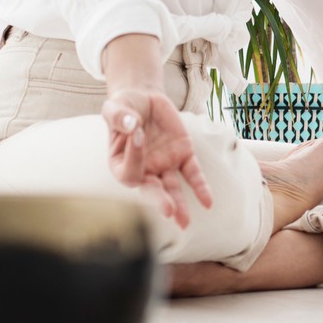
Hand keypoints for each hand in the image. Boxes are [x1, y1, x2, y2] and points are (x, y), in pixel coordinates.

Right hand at [102, 88, 214, 228]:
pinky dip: (201, 187)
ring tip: (184, 222)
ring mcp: (164, 165)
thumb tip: (131, 124)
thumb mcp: (114, 107)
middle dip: (160, 200)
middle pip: (151, 189)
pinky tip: (208, 203)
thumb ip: (118, 117)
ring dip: (179, 204)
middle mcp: (144, 169)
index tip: (136, 132)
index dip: (134, 154)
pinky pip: (193, 174)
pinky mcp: (183, 156)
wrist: (144, 99)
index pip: (129, 169)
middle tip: (168, 211)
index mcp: (121, 163)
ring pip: (173, 188)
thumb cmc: (124, 107)